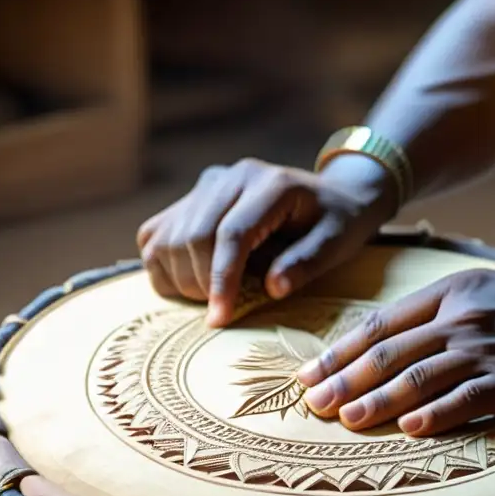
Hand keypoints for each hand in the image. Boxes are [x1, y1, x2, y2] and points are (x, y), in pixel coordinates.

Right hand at [136, 156, 395, 326]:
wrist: (333, 196)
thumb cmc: (339, 223)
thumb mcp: (338, 243)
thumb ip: (307, 263)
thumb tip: (273, 289)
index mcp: (271, 184)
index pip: (232, 233)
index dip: (222, 279)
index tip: (220, 319)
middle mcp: (232, 177)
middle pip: (193, 234)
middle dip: (201, 284)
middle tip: (223, 312)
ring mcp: (208, 185)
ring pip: (167, 236)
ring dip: (182, 277)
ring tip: (214, 296)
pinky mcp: (193, 199)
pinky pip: (156, 234)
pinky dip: (164, 265)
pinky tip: (192, 282)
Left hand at [296, 268, 494, 435]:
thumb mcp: (490, 297)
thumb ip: (444, 314)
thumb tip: (392, 345)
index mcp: (454, 292)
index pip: (383, 323)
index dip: (341, 350)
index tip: (310, 372)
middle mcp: (466, 316)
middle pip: (390, 351)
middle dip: (344, 378)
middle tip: (311, 402)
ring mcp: (489, 349)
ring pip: (418, 377)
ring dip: (377, 400)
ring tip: (345, 420)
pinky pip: (463, 400)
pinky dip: (432, 416)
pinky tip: (407, 430)